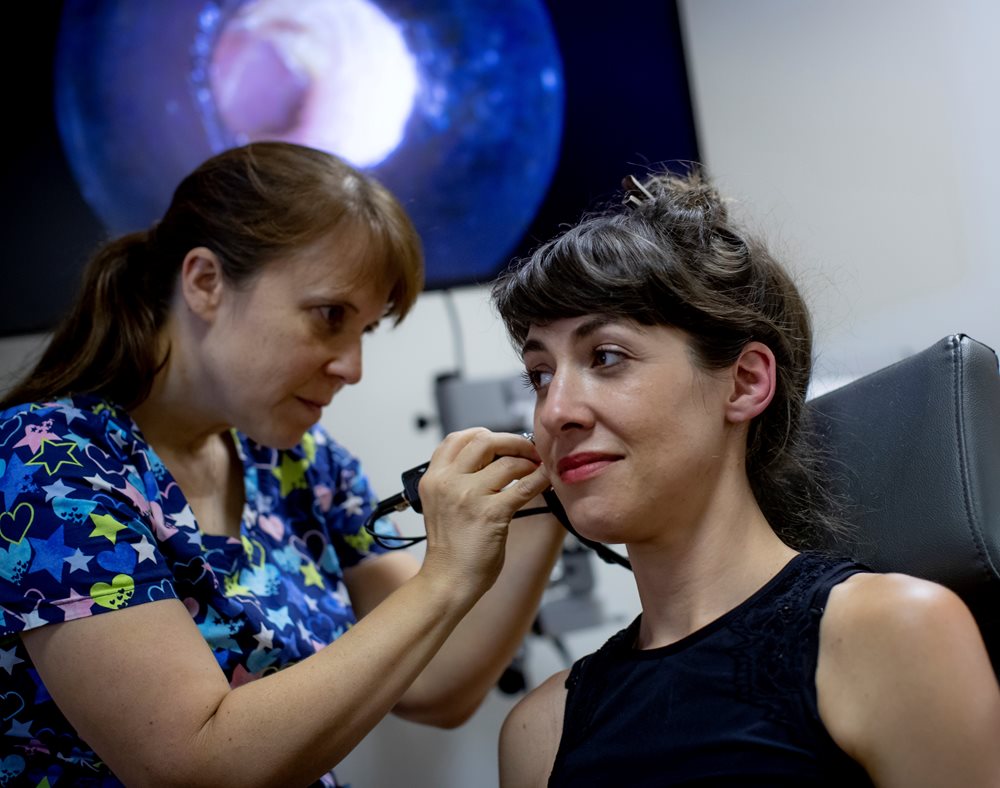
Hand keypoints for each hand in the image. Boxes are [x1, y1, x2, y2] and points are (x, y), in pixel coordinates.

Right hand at [416, 429, 549, 592]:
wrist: (447, 579)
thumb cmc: (450, 547)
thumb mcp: (441, 504)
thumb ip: (457, 479)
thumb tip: (493, 459)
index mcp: (433, 478)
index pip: (456, 438)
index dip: (483, 434)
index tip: (501, 441)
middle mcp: (448, 482)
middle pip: (483, 441)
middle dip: (511, 441)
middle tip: (526, 450)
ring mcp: (469, 496)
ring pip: (508, 462)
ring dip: (528, 462)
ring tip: (536, 468)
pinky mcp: (491, 513)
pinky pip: (524, 486)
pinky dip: (540, 479)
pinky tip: (546, 478)